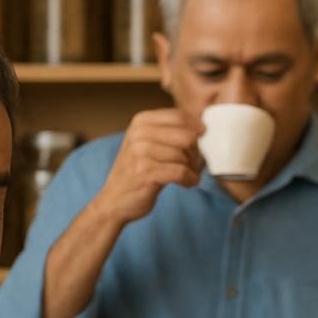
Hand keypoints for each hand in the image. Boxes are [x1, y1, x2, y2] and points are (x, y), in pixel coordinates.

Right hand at [85, 108, 203, 226]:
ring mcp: (140, 152)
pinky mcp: (145, 172)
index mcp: (141, 122)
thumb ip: (169, 132)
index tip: (199, 145)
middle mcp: (139, 133)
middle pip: (187, 136)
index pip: (180, 117)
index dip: (196, 131)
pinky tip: (187, 183)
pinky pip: (181, 172)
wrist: (114, 200)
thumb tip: (203, 126)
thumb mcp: (147, 144)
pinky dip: (189, 180)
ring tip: (188, 176)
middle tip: (194, 165)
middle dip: (197, 153)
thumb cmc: (137, 172)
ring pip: (185, 156)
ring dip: (193, 169)